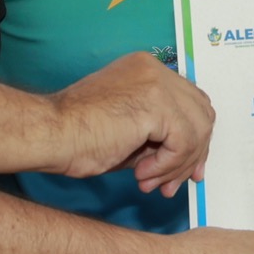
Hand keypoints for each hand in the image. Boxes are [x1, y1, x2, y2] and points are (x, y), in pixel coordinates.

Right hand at [51, 51, 213, 194]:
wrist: (52, 134)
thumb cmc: (77, 136)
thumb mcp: (131, 134)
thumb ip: (160, 138)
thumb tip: (187, 162)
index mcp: (147, 70)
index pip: (191, 102)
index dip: (195, 139)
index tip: (188, 169)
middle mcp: (156, 70)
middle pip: (202, 113)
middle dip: (193, 154)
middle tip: (174, 183)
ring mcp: (157, 83)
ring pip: (197, 129)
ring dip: (177, 165)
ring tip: (150, 182)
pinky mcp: (155, 103)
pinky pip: (183, 142)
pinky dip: (168, 165)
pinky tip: (141, 174)